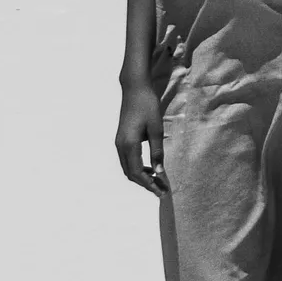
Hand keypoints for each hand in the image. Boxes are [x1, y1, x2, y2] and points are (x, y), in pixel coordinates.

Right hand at [112, 77, 166, 193]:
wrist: (134, 88)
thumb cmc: (147, 106)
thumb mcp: (156, 129)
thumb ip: (157, 151)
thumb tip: (159, 172)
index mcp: (129, 145)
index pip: (138, 173)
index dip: (150, 185)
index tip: (162, 192)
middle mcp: (120, 146)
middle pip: (131, 174)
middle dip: (146, 184)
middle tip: (162, 189)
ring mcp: (119, 142)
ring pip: (128, 168)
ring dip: (141, 176)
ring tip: (158, 180)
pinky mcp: (121, 139)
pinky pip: (127, 160)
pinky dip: (137, 168)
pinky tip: (150, 167)